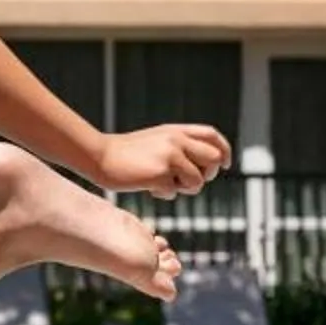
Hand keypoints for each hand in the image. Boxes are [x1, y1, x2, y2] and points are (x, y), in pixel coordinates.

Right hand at [97, 123, 232, 196]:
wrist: (100, 156)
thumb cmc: (127, 153)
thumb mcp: (157, 140)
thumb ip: (181, 145)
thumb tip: (209, 163)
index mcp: (177, 131)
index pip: (212, 136)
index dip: (224, 150)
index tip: (225, 164)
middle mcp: (176, 140)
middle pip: (214, 159)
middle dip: (208, 174)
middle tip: (190, 180)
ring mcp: (169, 156)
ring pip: (198, 181)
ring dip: (184, 188)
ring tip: (163, 183)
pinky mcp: (160, 173)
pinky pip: (175, 192)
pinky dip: (163, 194)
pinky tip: (148, 187)